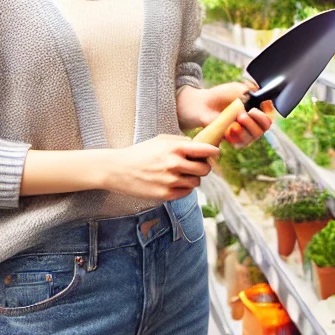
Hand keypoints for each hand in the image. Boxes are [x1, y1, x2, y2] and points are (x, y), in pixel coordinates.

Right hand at [99, 134, 219, 201]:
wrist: (118, 169)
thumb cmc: (140, 153)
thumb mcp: (161, 140)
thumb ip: (182, 142)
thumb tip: (201, 146)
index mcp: (175, 148)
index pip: (206, 150)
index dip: (214, 152)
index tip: (215, 154)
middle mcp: (175, 164)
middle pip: (205, 169)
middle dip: (203, 167)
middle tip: (196, 166)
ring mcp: (171, 181)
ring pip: (196, 182)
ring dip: (192, 178)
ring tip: (180, 174)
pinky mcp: (166, 195)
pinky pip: (186, 193)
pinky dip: (184, 188)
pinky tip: (173, 182)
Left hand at [178, 81, 275, 146]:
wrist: (203, 104)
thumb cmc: (220, 95)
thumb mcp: (240, 89)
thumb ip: (255, 92)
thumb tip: (268, 100)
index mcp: (256, 109)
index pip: (269, 116)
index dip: (266, 114)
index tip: (257, 109)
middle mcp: (252, 122)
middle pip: (264, 128)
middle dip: (256, 121)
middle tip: (244, 114)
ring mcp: (243, 132)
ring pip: (254, 136)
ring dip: (247, 129)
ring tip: (236, 121)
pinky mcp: (233, 140)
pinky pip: (242, 143)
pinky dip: (238, 137)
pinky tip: (230, 130)